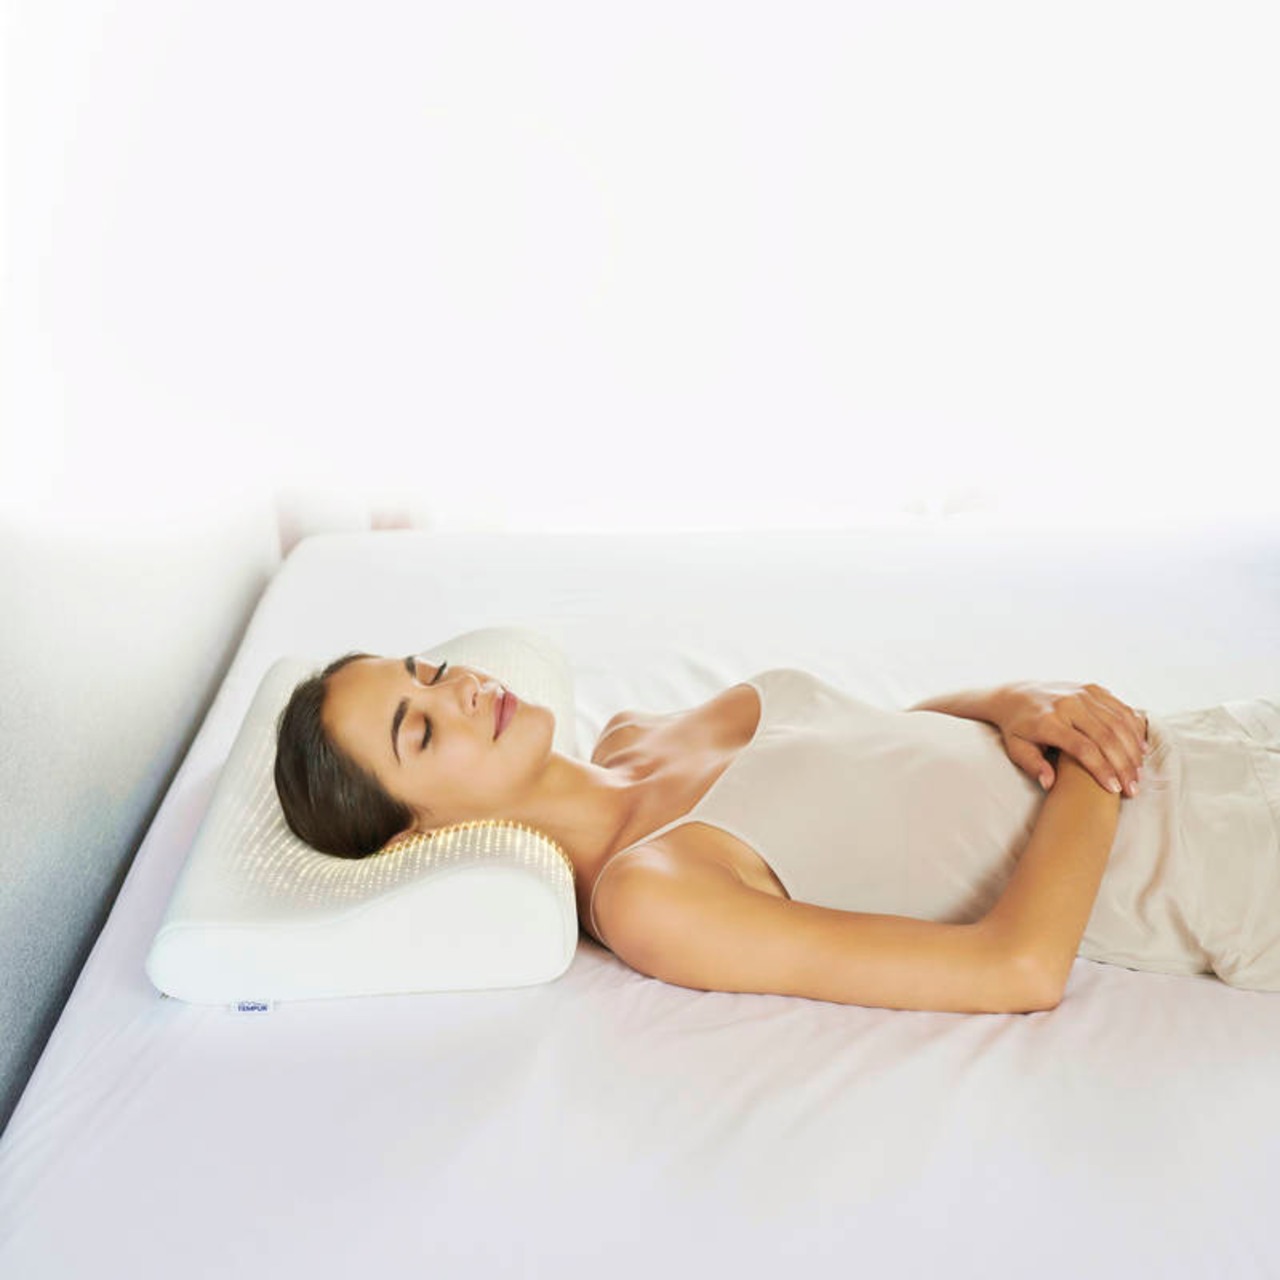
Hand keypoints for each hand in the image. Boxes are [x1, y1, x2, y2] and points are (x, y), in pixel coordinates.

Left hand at [994, 681, 1150, 796]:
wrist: (1016, 695)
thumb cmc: (1017, 728)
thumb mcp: (1016, 749)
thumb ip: (1033, 766)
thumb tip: (1049, 784)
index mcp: (1048, 721)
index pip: (1083, 748)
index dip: (1102, 770)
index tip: (1114, 789)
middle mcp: (1067, 704)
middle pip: (1106, 737)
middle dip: (1123, 765)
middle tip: (1133, 788)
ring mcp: (1082, 694)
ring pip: (1118, 722)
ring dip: (1132, 750)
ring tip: (1138, 773)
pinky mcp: (1092, 688)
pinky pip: (1120, 708)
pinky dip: (1134, 729)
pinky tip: (1140, 749)